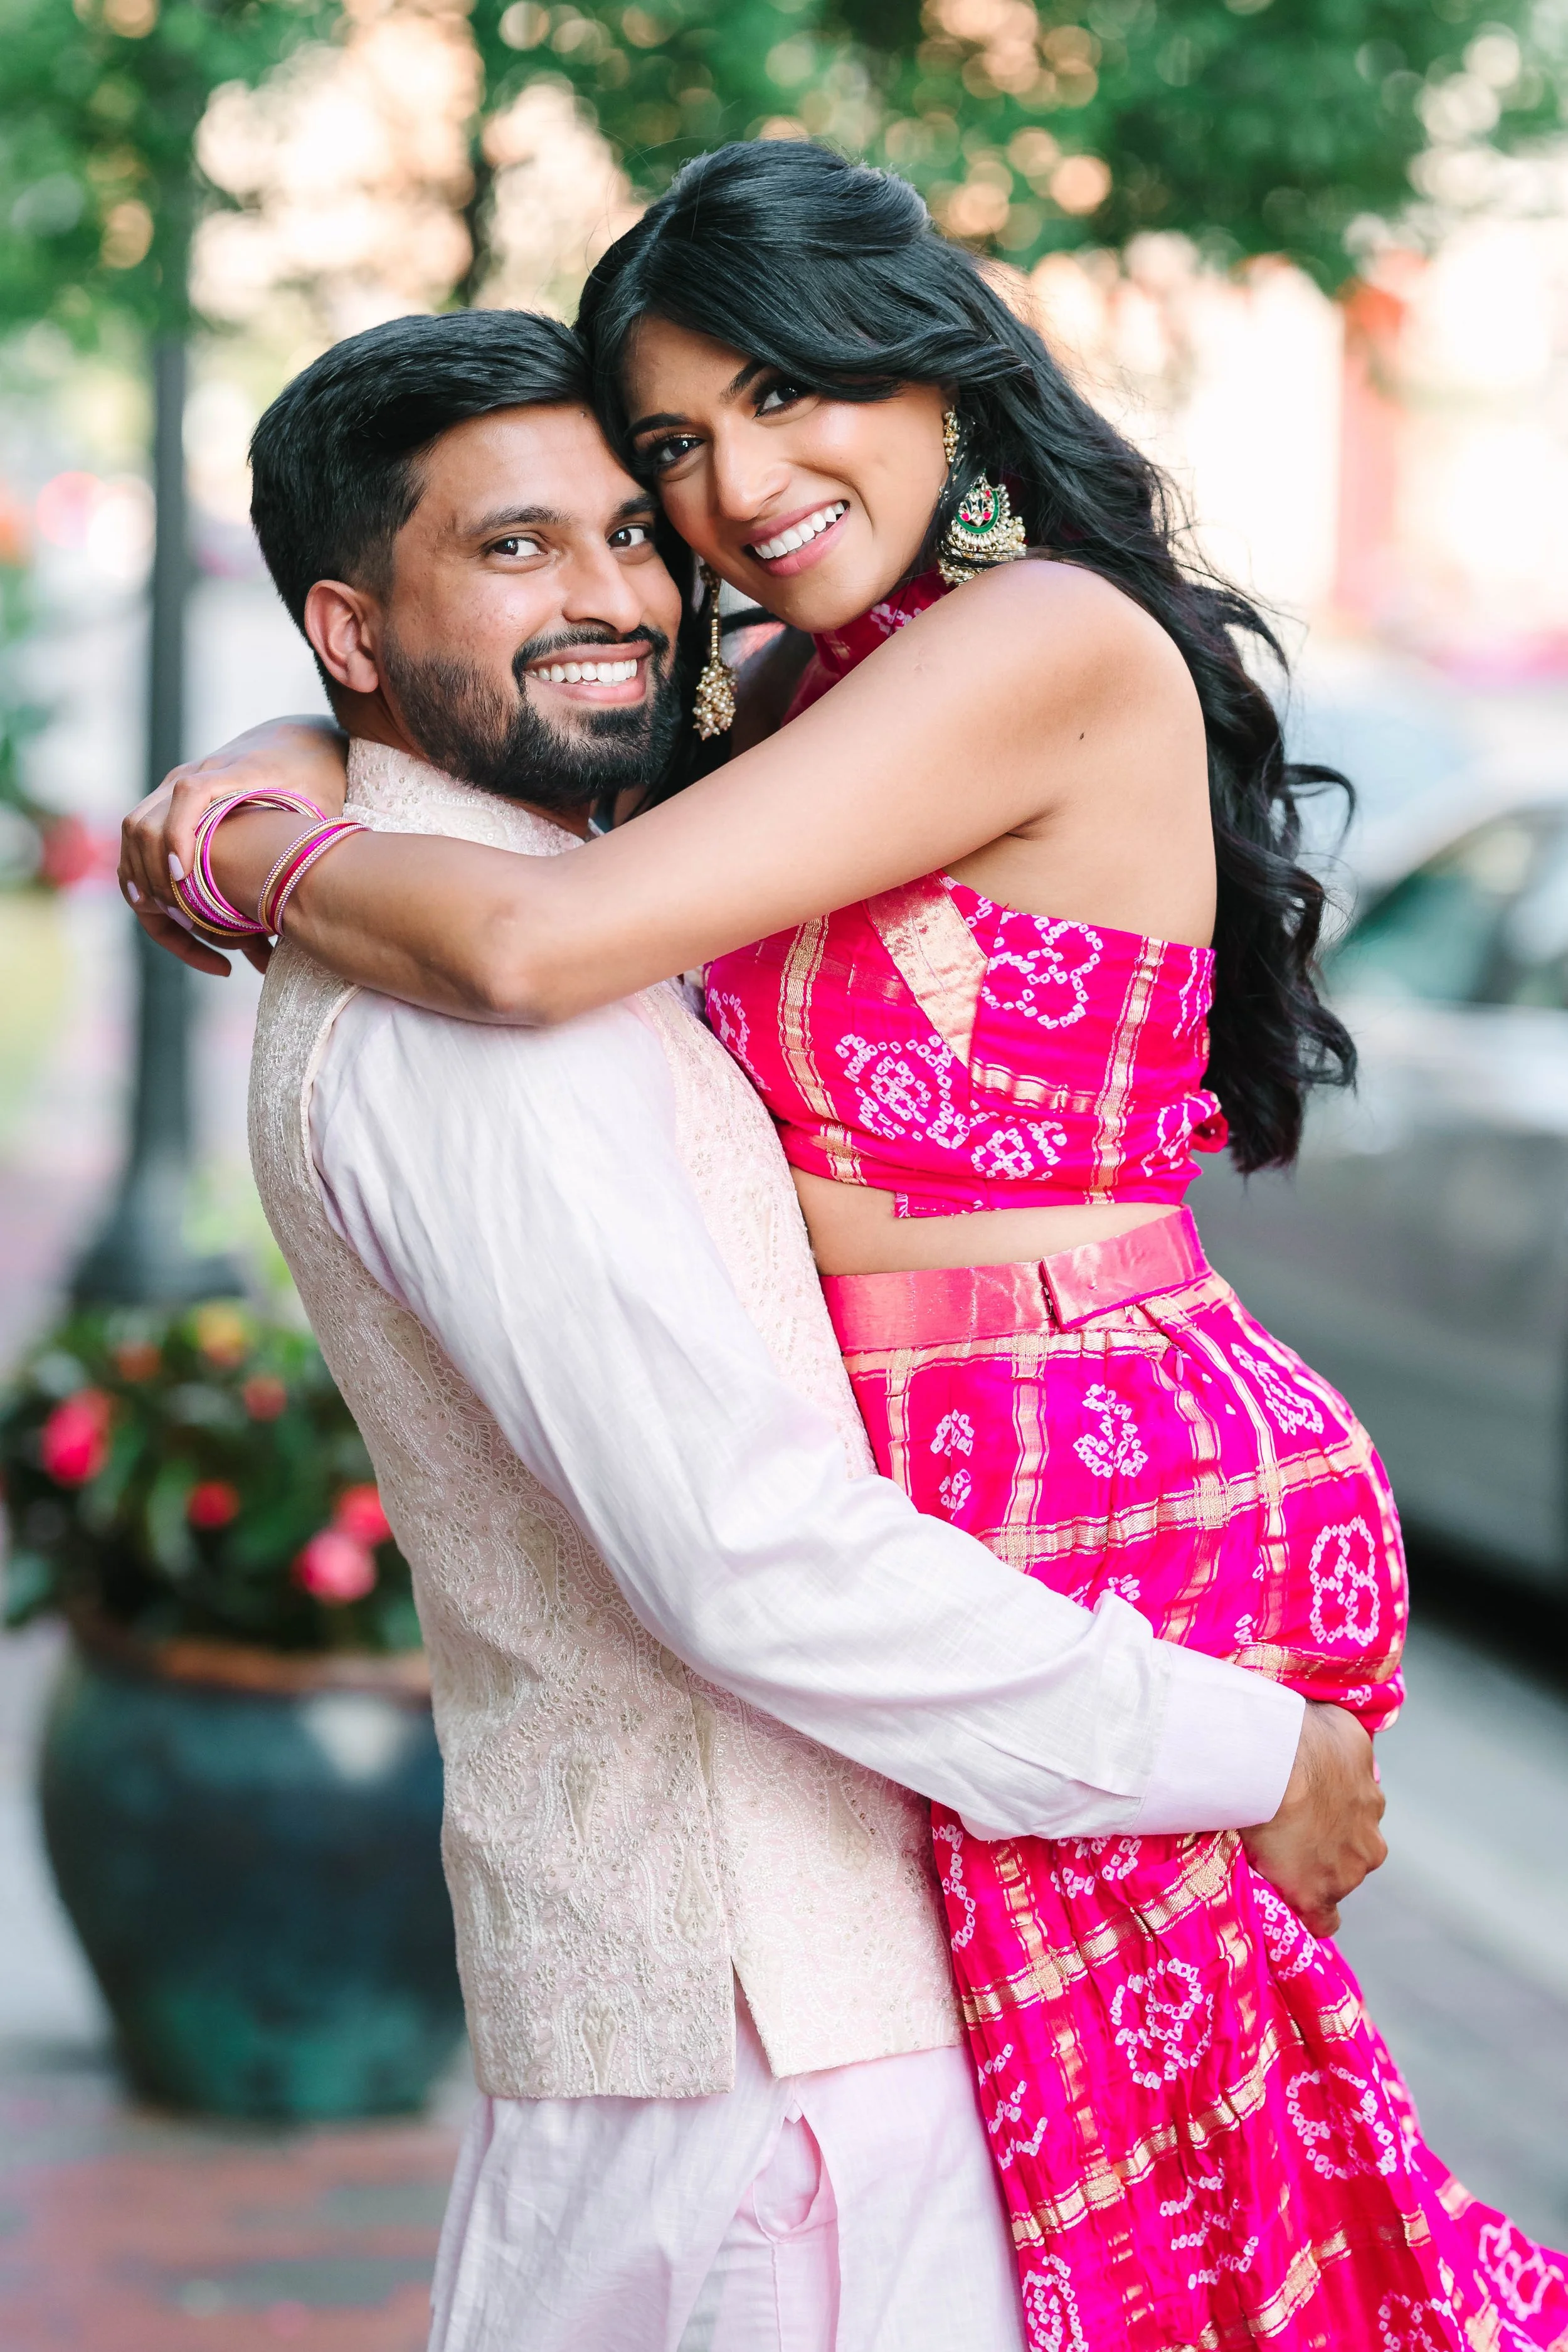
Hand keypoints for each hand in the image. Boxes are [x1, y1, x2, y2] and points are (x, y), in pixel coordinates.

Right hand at [118, 717, 347, 975]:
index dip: (178, 834)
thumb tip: (300, 898)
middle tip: (186, 922)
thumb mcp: (321, 801)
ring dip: (144, 879)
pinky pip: (140, 838)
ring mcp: (174, 788)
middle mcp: (192, 776)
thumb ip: (309, 840)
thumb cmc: (313, 777)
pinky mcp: (169, 803)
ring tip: (177, 923)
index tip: (181, 877)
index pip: (191, 793)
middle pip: (146, 821)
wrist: (296, 743)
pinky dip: (142, 872)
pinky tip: (160, 909)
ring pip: (135, 833)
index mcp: (233, 772)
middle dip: (155, 875)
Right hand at [1240, 1700, 1386, 1938]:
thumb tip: (1335, 1745)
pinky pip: (1323, 1921)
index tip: (1308, 1815)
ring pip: (1335, 1880)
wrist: (1276, 1763)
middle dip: (1327, 1845)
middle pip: (1350, 1853)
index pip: (1357, 1821)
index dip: (1332, 1821)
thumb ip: (1343, 1748)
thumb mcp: (1338, 1729)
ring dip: (1313, 1872)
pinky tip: (1293, 1910)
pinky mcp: (1317, 1897)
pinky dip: (1310, 1916)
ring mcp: (1346, 1874)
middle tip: (1287, 1831)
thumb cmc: (1304, 1735)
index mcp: (1371, 1804)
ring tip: (1273, 1860)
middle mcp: (1369, 1843)